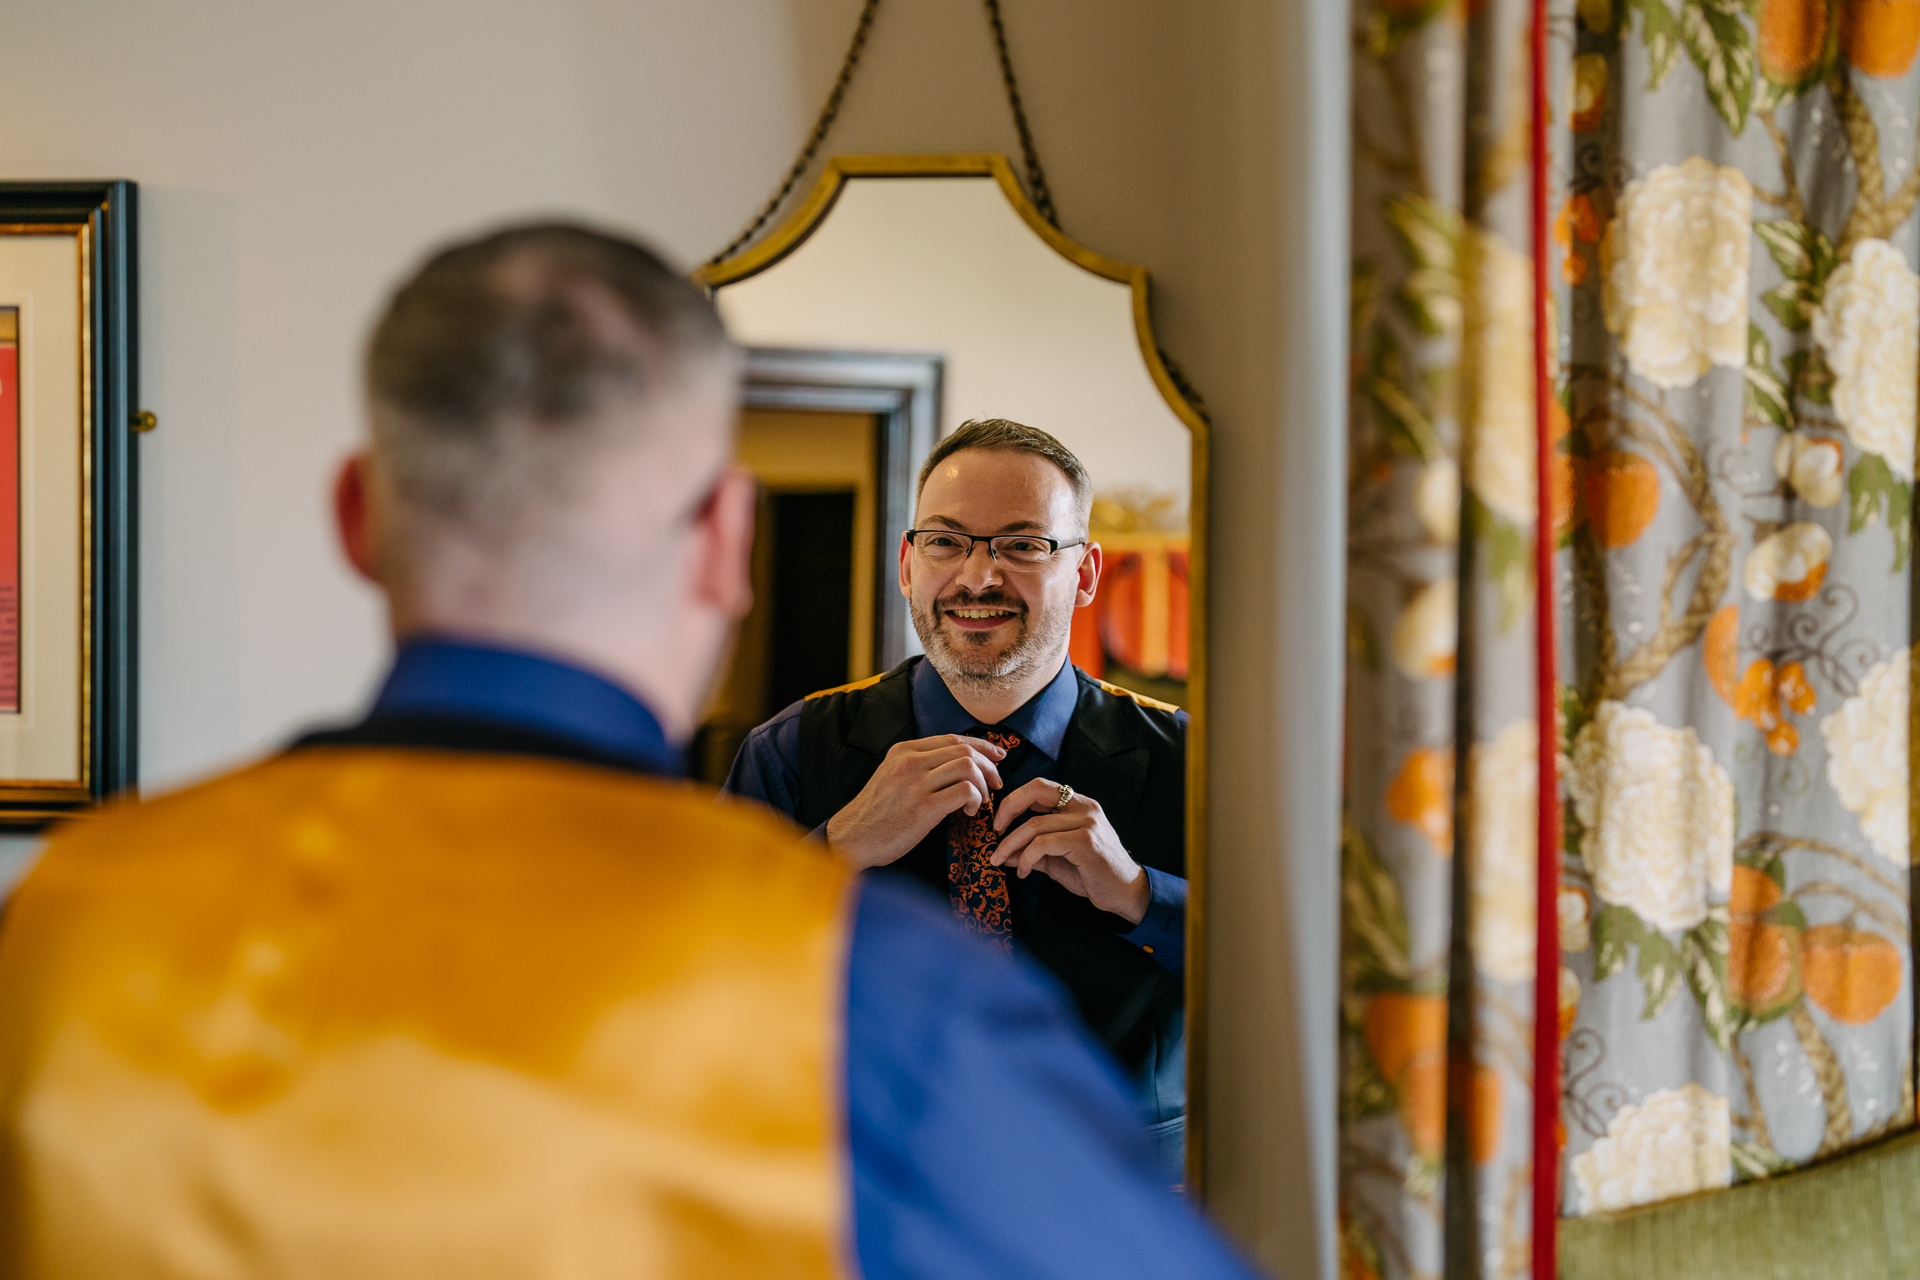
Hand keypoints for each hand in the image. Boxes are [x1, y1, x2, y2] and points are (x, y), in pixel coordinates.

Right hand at [825, 734, 1008, 870]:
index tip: (997, 756)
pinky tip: (969, 812)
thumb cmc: (876, 814)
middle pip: (965, 750)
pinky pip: (964, 791)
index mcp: (903, 751)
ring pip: (968, 767)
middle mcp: (909, 762)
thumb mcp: (891, 776)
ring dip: (983, 784)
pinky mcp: (922, 808)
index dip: (981, 746)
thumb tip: (957, 765)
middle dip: (989, 766)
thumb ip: (918, 766)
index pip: (952, 739)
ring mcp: (915, 783)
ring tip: (980, 802)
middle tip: (996, 784)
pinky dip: (975, 799)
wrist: (852, 839)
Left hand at [990, 780, 1149, 924]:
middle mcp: (1084, 807)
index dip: (1015, 800)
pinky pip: (1043, 843)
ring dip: (1011, 844)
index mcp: (1079, 804)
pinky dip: (1026, 857)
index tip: (1000, 822)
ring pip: (1035, 824)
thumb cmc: (1093, 874)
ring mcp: (1087, 822)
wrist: (1126, 893)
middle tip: (994, 832)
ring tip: (1000, 860)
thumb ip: (1032, 851)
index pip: (1040, 787)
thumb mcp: (1057, 859)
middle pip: (1036, 791)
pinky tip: (1023, 871)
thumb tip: (1003, 853)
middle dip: (1008, 808)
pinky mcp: (1085, 842)